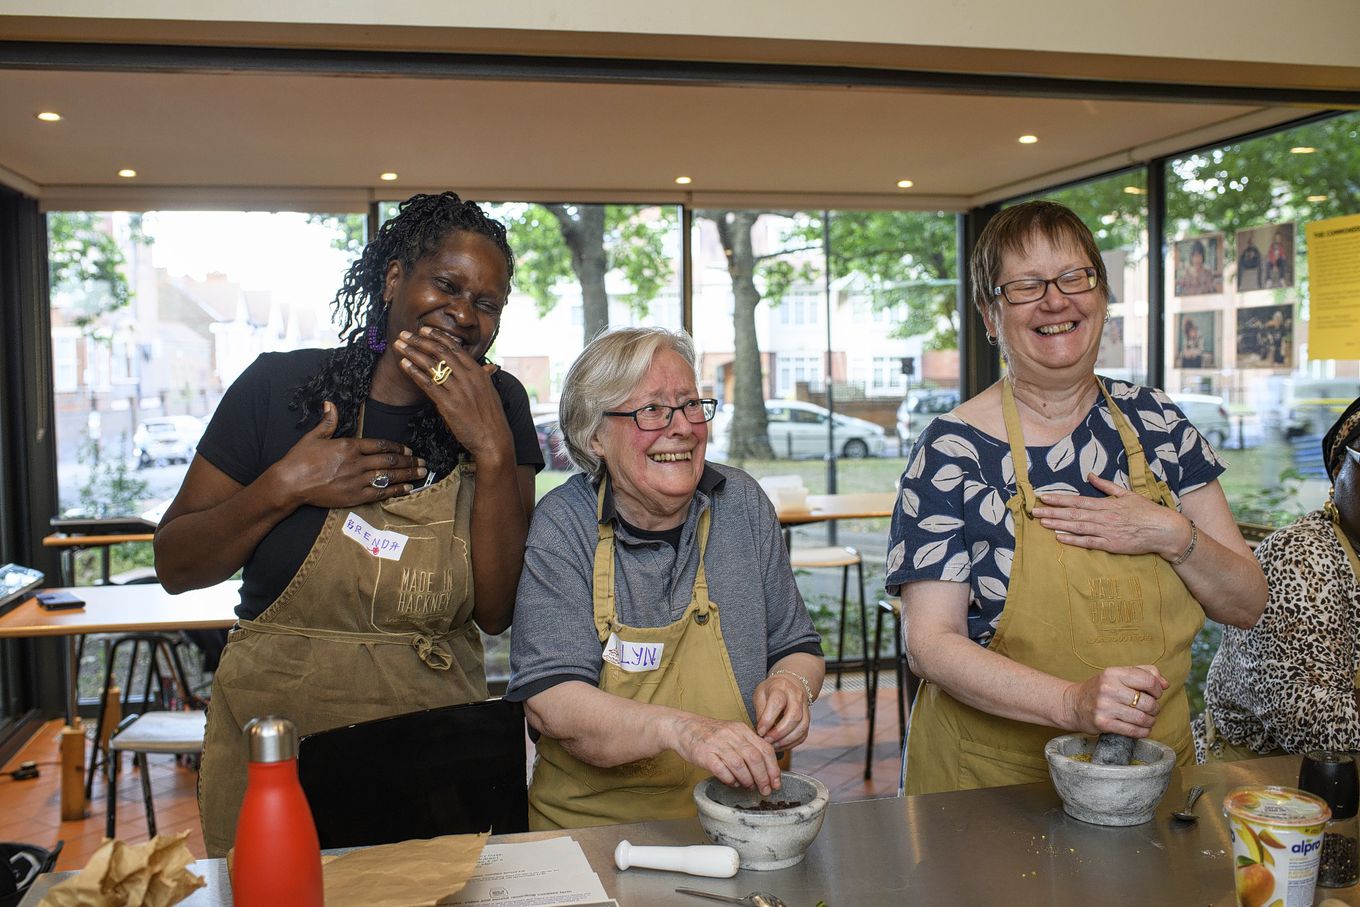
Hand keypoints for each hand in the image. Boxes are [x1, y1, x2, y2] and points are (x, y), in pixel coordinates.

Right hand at [270, 401, 425, 507]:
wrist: (290, 483)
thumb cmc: (299, 459)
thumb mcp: (314, 436)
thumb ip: (328, 421)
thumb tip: (330, 404)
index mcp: (349, 446)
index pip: (380, 444)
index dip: (397, 447)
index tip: (408, 449)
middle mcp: (357, 462)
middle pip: (389, 460)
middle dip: (408, 461)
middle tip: (422, 462)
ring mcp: (357, 480)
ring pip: (388, 476)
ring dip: (407, 474)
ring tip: (421, 473)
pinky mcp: (354, 496)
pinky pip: (380, 493)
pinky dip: (396, 490)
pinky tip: (408, 489)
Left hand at [394, 327, 512, 461]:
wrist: (494, 440)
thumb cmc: (491, 418)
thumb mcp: (490, 392)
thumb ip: (483, 377)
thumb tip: (485, 367)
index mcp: (478, 372)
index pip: (455, 347)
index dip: (437, 336)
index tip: (423, 330)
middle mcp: (468, 377)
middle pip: (440, 352)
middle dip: (419, 340)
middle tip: (404, 334)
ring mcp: (458, 390)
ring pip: (431, 365)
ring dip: (412, 352)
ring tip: (399, 345)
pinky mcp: (449, 404)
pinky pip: (428, 383)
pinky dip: (414, 372)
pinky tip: (404, 365)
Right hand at [670, 713, 780, 795]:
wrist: (684, 727)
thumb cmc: (710, 734)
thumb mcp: (733, 733)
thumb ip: (748, 746)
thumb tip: (766, 769)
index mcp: (741, 730)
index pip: (764, 748)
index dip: (773, 768)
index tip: (776, 782)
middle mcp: (731, 735)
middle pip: (754, 758)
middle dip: (763, 777)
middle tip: (765, 790)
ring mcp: (717, 744)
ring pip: (739, 765)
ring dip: (747, 779)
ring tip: (749, 786)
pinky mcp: (704, 754)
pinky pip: (721, 770)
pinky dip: (730, 779)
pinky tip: (732, 783)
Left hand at [753, 674, 811, 750]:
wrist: (789, 684)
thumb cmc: (771, 690)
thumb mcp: (760, 694)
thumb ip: (760, 711)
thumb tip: (761, 730)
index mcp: (781, 687)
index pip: (777, 703)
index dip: (768, 719)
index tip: (760, 731)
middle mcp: (797, 697)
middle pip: (794, 716)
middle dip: (779, 732)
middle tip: (767, 740)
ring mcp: (805, 708)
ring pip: (802, 727)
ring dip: (787, 740)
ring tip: (773, 745)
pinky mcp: (808, 719)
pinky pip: (803, 734)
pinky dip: (792, 743)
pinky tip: (780, 745)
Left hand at [1033, 474, 1190, 558]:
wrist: (1164, 530)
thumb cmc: (1146, 511)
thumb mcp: (1126, 494)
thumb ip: (1106, 486)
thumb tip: (1090, 475)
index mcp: (1106, 504)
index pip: (1077, 501)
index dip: (1059, 499)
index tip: (1043, 497)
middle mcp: (1103, 517)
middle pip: (1073, 514)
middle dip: (1052, 512)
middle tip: (1034, 511)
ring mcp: (1107, 532)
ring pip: (1078, 528)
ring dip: (1058, 525)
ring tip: (1042, 522)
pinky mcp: (1111, 545)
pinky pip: (1089, 543)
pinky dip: (1074, 540)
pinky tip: (1060, 538)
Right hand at [1062, 664, 1168, 736]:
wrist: (1073, 704)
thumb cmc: (1101, 689)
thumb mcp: (1118, 674)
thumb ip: (1144, 673)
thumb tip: (1165, 684)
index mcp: (1113, 673)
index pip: (1148, 680)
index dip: (1157, 689)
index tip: (1155, 693)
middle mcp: (1108, 689)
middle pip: (1148, 702)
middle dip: (1155, 708)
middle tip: (1150, 709)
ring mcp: (1105, 707)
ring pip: (1142, 718)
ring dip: (1150, 721)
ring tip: (1146, 719)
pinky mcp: (1104, 723)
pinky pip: (1134, 731)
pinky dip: (1143, 731)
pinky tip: (1141, 728)